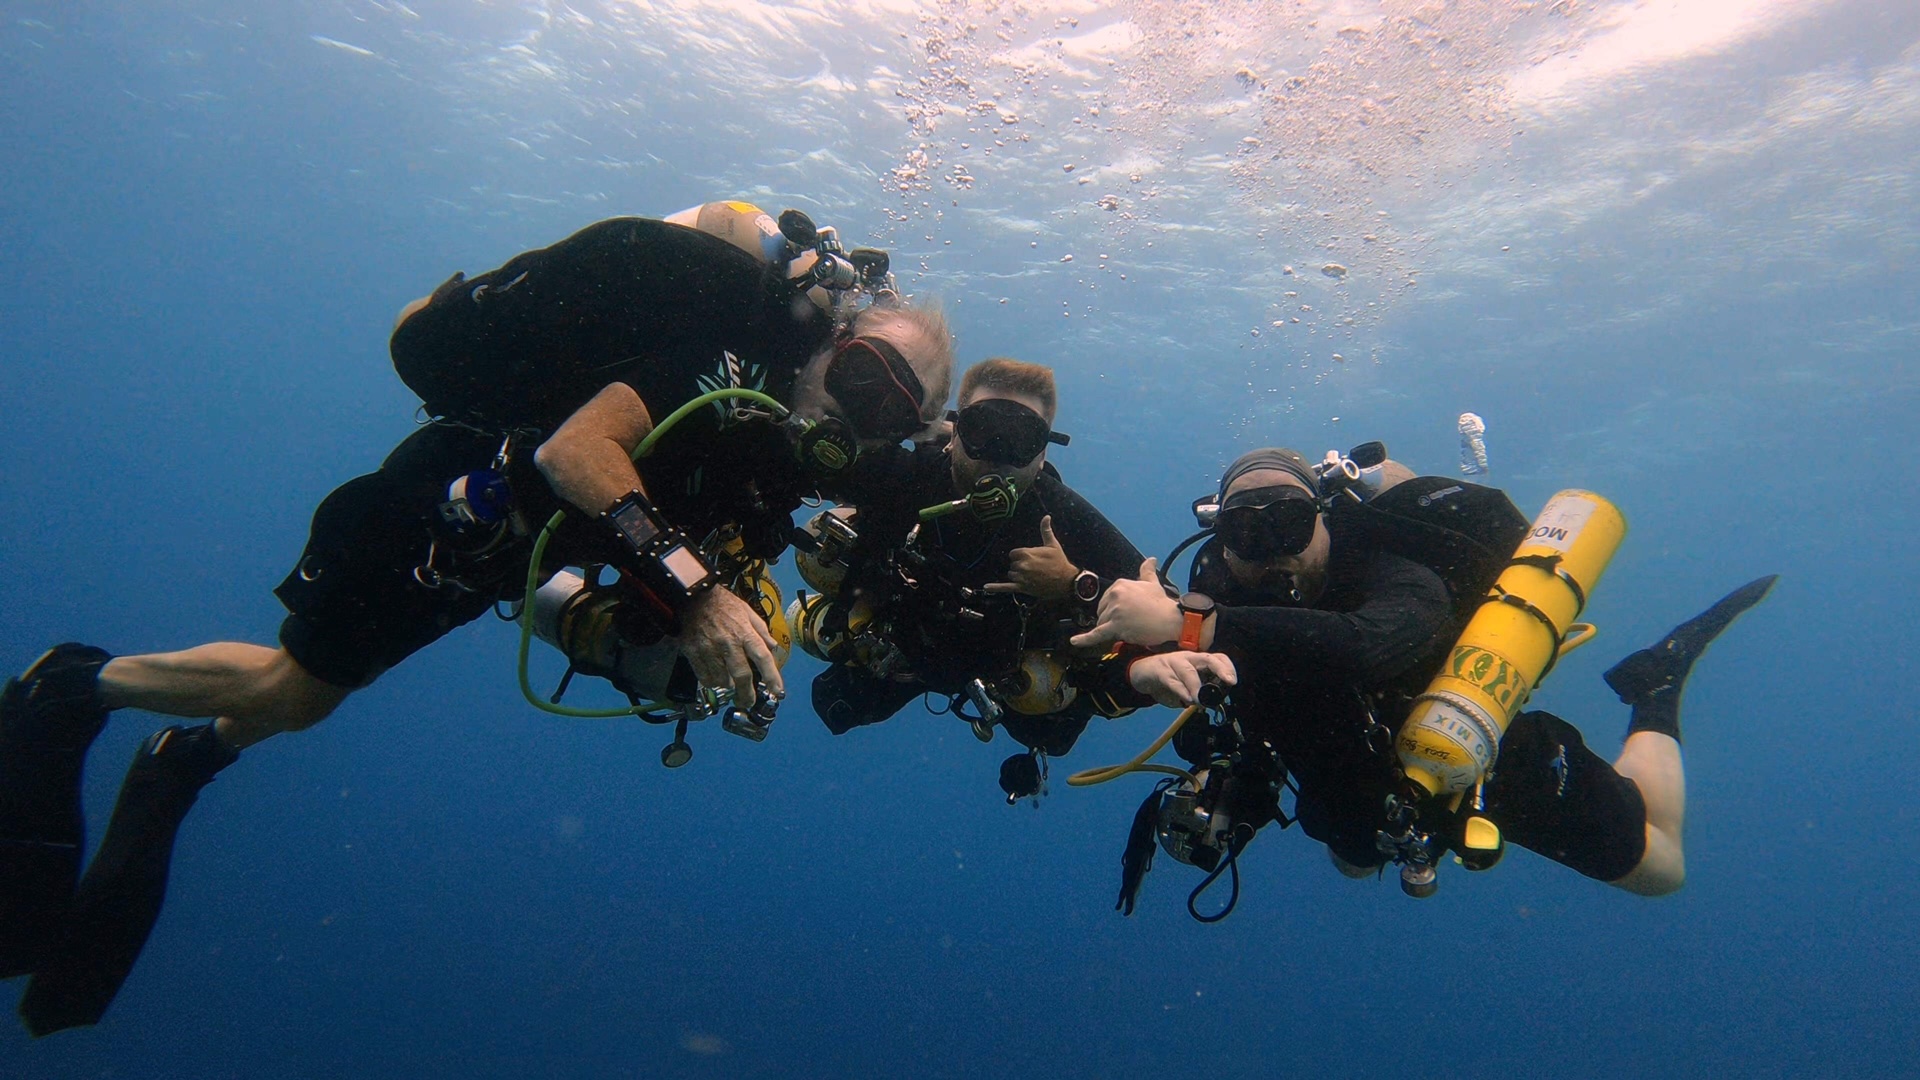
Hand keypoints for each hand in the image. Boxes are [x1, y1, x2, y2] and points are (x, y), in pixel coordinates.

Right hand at [676, 587, 783, 704]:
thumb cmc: (722, 603)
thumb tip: (773, 647)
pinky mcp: (694, 652)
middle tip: (748, 702)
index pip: (763, 657)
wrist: (693, 596)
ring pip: (722, 679)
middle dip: (747, 694)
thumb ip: (761, 631)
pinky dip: (711, 682)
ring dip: (728, 686)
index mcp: (744, 632)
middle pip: (741, 675)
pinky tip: (715, 679)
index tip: (778, 691)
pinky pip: (704, 676)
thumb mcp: (747, 611)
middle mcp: (728, 642)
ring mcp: (710, 649)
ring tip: (730, 685)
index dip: (772, 676)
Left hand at [985, 515, 1076, 599]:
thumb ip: (1045, 530)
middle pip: (1013, 564)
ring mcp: (1021, 578)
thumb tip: (1046, 516)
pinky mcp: (1022, 588)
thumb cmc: (1059, 561)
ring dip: (1019, 576)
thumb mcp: (1053, 544)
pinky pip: (1006, 587)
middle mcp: (1022, 565)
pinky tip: (986, 587)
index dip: (1021, 556)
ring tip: (1033, 576)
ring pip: (1012, 575)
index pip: (1013, 553)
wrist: (1066, 581)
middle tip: (1035, 568)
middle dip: (1021, 566)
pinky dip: (995, 588)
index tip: (1030, 558)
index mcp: (1027, 553)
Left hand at [1069, 558, 1180, 649]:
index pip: (1106, 600)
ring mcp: (1115, 611)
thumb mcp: (1153, 583)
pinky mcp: (1116, 626)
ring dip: (1112, 630)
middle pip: (1102, 612)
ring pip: (1102, 624)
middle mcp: (1115, 595)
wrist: (1172, 620)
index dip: (1114, 610)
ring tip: (1130, 629)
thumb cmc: (1162, 604)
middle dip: (1112, 620)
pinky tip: (1074, 642)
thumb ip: (1147, 571)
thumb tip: (1151, 559)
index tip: (1126, 613)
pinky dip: (1085, 639)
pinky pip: (1097, 634)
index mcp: (1120, 584)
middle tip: (1131, 622)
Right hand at [1127, 651, 1237, 708]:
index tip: (1233, 681)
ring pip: (1188, 671)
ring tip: (1201, 700)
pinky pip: (1172, 680)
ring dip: (1197, 686)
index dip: (1227, 667)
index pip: (1217, 658)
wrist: (1140, 673)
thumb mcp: (1186, 686)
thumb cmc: (1167, 678)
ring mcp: (1173, 663)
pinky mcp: (1159, 671)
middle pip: (1208, 658)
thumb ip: (1198, 695)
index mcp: (1197, 661)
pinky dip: (1181, 690)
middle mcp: (1188, 658)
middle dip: (1221, 669)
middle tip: (1229, 682)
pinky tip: (1186, 699)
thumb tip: (1210, 705)